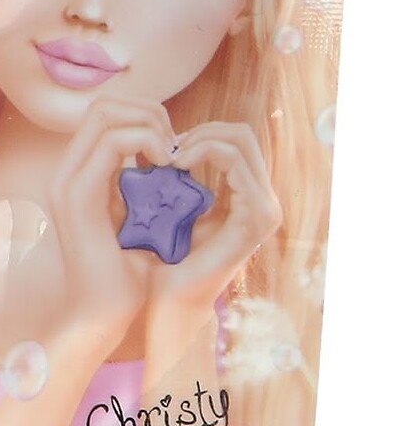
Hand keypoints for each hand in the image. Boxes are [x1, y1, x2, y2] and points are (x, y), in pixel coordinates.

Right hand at [46, 98, 175, 352]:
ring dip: (148, 126)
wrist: (103, 317)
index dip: (142, 117)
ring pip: (106, 114)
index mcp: (76, 174)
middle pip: (103, 105)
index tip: (171, 147)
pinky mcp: (79, 195)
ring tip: (172, 156)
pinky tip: (168, 166)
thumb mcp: (133, 220)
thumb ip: (136, 187)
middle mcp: (65, 171)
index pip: (104, 115)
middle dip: (147, 113)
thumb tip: (162, 160)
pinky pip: (113, 143)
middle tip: (175, 145)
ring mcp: (67, 181)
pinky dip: (146, 143)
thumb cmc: (124, 276)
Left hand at [147, 121, 280, 331]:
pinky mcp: (255, 217)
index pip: (236, 138)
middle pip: (242, 134)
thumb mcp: (171, 201)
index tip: (166, 147)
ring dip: (200, 139)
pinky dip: (205, 152)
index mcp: (246, 195)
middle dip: (201, 131)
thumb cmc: (161, 251)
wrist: (163, 295)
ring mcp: (263, 209)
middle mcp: (262, 201)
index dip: (200, 132)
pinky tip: (177, 165)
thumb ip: (178, 170)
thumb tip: (161, 131)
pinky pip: (236, 162)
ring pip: (241, 140)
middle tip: (168, 148)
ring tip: (170, 157)